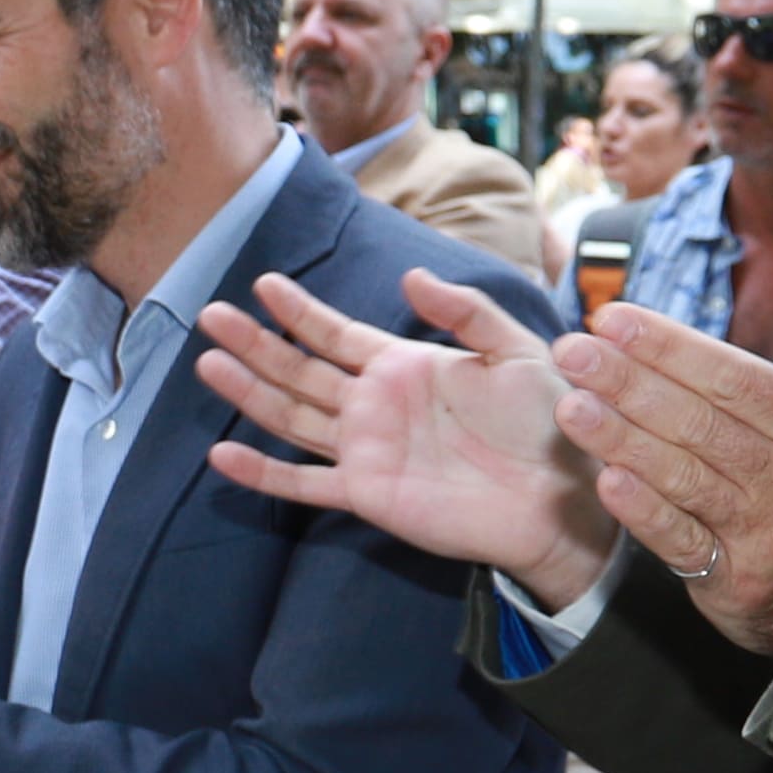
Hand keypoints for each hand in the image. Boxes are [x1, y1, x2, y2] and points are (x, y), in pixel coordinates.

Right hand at [198, 265, 617, 595]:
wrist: (562, 495)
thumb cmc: (549, 422)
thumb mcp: (515, 349)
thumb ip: (465, 311)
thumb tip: (409, 277)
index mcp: (404, 367)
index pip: (337, 334)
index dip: (300, 311)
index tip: (265, 284)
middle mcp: (374, 406)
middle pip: (299, 370)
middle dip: (256, 343)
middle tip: (211, 315)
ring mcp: (366, 451)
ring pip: (291, 416)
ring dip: (249, 391)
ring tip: (209, 362)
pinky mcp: (367, 494)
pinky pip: (304, 484)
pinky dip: (262, 473)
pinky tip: (223, 455)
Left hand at [552, 267, 772, 656]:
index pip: (738, 379)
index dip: (673, 347)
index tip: (615, 317)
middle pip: (701, 423)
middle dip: (629, 383)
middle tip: (570, 350)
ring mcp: (764, 535)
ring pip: (683, 478)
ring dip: (621, 440)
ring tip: (569, 405)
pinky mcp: (736, 583)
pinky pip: (682, 543)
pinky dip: (643, 512)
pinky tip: (604, 480)